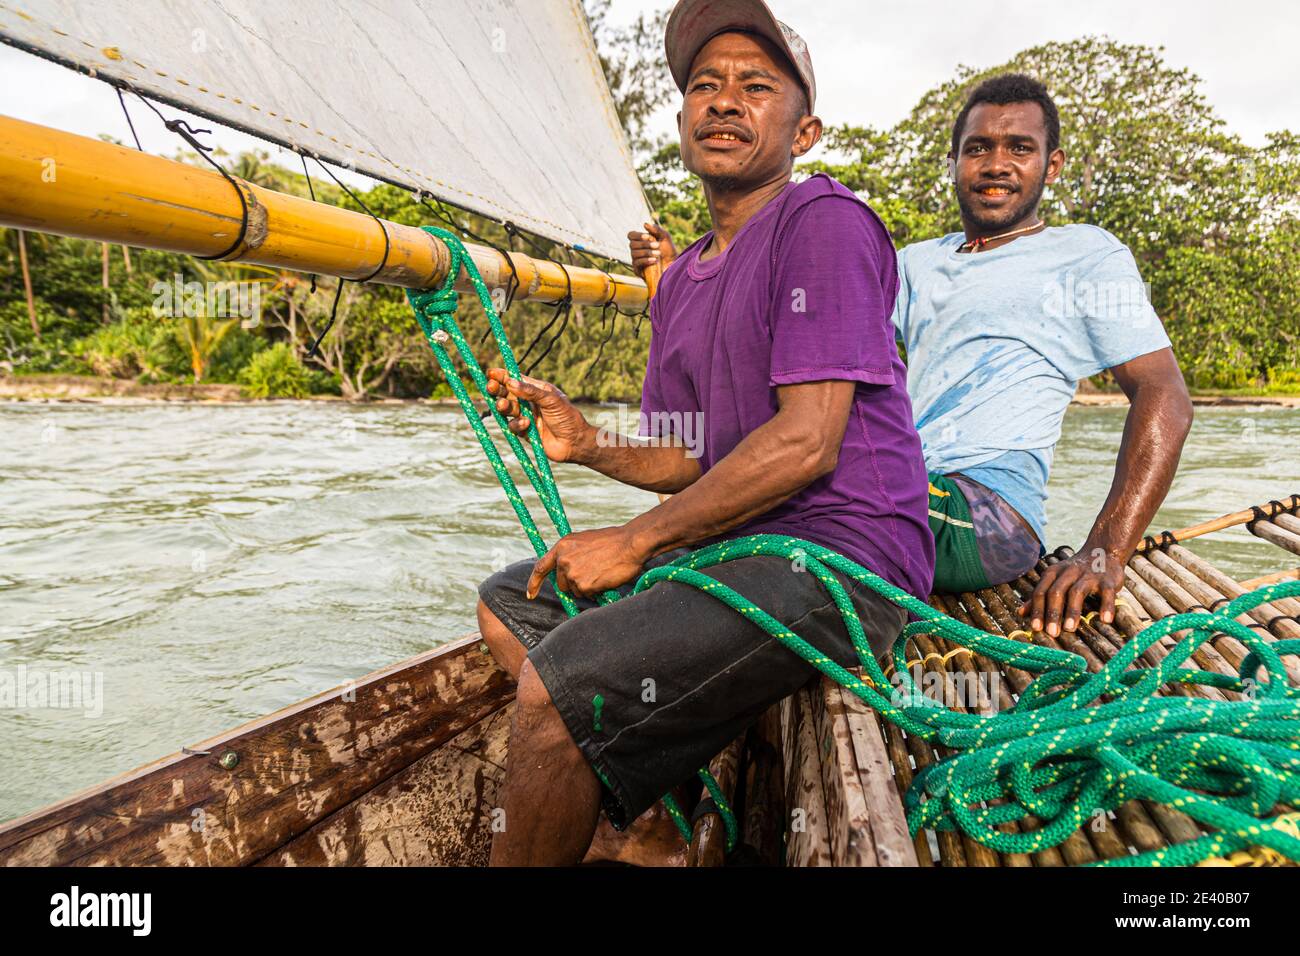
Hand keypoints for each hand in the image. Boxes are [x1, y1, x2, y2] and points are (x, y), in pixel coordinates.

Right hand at [484, 368, 593, 463]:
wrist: (574, 442)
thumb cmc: (567, 416)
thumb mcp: (551, 399)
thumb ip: (531, 391)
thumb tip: (510, 382)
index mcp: (535, 390)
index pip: (515, 380)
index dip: (502, 376)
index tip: (490, 373)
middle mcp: (528, 402)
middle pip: (506, 394)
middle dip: (497, 390)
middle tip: (490, 388)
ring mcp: (525, 417)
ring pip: (507, 410)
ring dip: (503, 406)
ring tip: (503, 405)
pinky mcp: (524, 432)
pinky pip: (513, 426)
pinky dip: (517, 424)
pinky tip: (526, 424)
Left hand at [527, 526, 650, 600]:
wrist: (630, 544)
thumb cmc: (613, 542)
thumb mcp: (585, 542)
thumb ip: (572, 554)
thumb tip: (567, 572)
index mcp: (562, 546)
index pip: (540, 567)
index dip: (533, 583)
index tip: (530, 594)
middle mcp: (563, 559)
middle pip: (561, 584)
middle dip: (574, 584)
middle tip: (592, 574)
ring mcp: (572, 573)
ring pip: (576, 591)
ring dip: (586, 587)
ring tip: (601, 572)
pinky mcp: (583, 584)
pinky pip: (587, 595)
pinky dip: (595, 590)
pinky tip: (605, 577)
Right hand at [627, 221, 676, 277]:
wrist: (673, 266)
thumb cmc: (668, 251)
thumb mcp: (665, 237)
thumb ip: (656, 229)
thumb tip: (645, 224)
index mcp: (640, 241)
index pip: (631, 235)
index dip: (637, 235)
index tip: (648, 236)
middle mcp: (636, 250)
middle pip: (632, 244)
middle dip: (645, 244)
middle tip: (657, 245)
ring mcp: (636, 260)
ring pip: (634, 253)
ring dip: (647, 252)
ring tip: (658, 253)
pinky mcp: (638, 270)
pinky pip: (637, 263)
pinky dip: (646, 260)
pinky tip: (655, 260)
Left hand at [1019, 548, 1125, 636]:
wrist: (1103, 552)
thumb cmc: (1074, 573)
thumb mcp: (1055, 580)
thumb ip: (1040, 596)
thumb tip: (1020, 613)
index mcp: (1053, 573)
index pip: (1041, 591)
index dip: (1037, 610)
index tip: (1036, 628)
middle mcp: (1069, 572)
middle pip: (1056, 592)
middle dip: (1053, 613)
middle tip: (1052, 633)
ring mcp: (1089, 575)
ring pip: (1077, 592)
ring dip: (1072, 611)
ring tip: (1069, 628)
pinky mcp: (1108, 579)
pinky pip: (1107, 593)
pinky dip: (1106, 606)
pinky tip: (1105, 620)